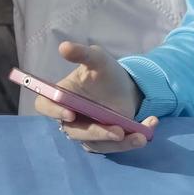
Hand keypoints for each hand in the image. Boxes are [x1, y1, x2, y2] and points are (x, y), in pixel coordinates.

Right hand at [34, 42, 155, 152]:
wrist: (126, 87)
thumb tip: (64, 47)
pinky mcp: (103, 141)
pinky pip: (114, 148)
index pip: (46, 105)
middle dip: (96, 132)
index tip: (70, 113)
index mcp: (61, 96)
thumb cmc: (105, 72)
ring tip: (140, 136)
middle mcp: (70, 118)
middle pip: (74, 132)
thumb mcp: (97, 59)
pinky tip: (148, 129)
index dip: (53, 111)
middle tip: (118, 131)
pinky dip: (132, 142)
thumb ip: (82, 53)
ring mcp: (87, 132)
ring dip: (118, 143)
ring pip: (96, 144)